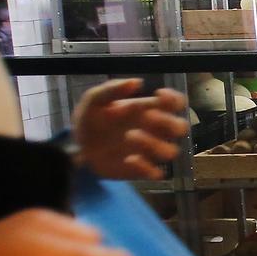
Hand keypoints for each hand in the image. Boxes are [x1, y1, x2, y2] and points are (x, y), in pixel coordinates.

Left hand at [73, 79, 188, 179]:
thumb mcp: (95, 99)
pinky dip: (146, 167)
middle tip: (146, 117)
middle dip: (168, 122)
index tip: (158, 95)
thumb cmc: (91, 120)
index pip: (177, 104)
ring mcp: (150, 152)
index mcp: (150, 110)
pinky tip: (129, 159)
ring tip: (130, 135)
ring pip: (171, 151)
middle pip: (181, 128)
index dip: (175, 99)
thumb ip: (113, 89)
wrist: (75, 147)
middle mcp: (155, 131)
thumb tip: (137, 82)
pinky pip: (157, 173)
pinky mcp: (141, 170)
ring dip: (154, 143)